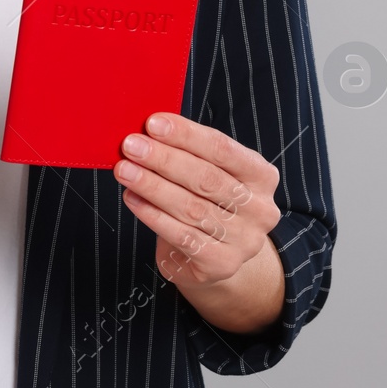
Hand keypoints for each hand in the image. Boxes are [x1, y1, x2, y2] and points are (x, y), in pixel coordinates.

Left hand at [115, 112, 280, 290]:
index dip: (186, 135)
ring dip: (152, 186)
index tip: (153, 124)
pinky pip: (182, 236)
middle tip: (131, 146)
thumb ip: (188, 152)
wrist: (217, 256)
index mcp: (261, 176)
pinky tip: (132, 198)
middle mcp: (260, 209)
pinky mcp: (222, 263)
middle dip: (163, 159)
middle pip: (206, 178)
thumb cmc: (208, 201)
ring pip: (191, 207)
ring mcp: (244, 240)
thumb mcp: (209, 172)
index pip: (222, 149)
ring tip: (124, 170)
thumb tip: (148, 130)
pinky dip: (152, 215)